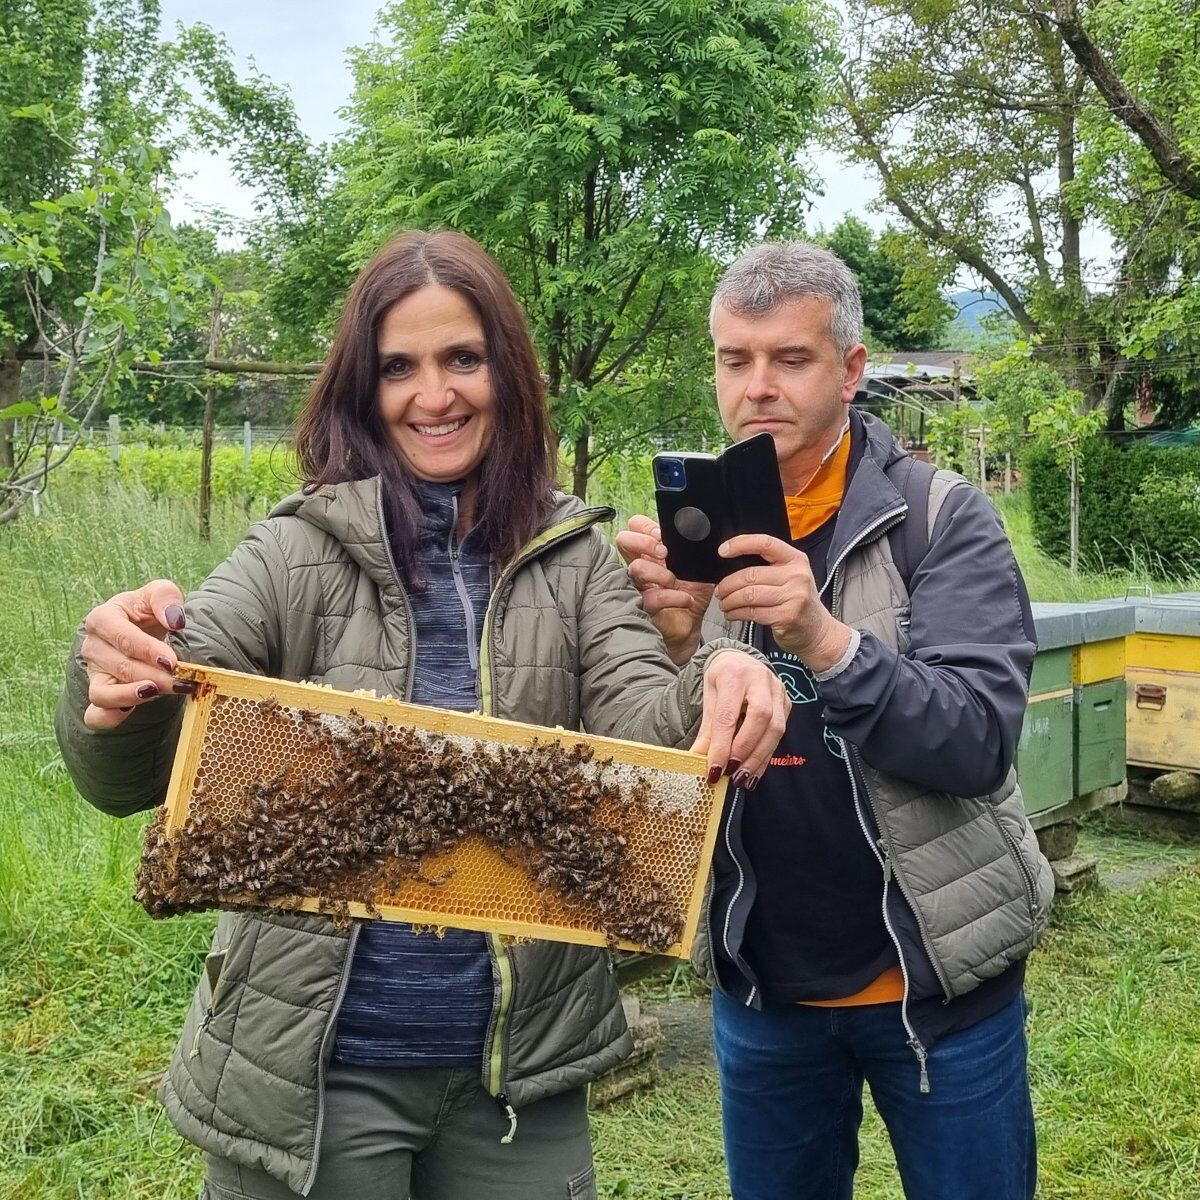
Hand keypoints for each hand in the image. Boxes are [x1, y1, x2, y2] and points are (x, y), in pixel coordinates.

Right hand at [80, 580, 193, 729]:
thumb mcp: (159, 593)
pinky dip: (110, 718)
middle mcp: (93, 647)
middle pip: (120, 667)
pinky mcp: (100, 694)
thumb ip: (166, 598)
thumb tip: (175, 620)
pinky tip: (132, 712)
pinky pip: (96, 715)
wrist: (140, 628)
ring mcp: (93, 673)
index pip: (122, 637)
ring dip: (131, 697)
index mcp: (102, 618)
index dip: (148, 651)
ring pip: (103, 693)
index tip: (172, 661)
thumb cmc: (147, 610)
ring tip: (157, 692)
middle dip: (153, 676)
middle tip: (181, 680)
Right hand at [616, 515, 713, 663]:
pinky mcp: (643, 606)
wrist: (691, 624)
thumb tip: (704, 533)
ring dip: (661, 573)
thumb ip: (696, 550)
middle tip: (664, 553)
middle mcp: (640, 565)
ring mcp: (638, 585)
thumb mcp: (697, 567)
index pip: (635, 526)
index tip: (663, 536)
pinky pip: (653, 597)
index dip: (645, 527)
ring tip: (676, 582)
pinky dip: (674, 597)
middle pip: (623, 539)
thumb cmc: (690, 593)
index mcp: (650, 552)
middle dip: (644, 541)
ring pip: (636, 568)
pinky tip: (687, 600)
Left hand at [691, 650, 789, 789]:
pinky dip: (765, 756)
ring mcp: (778, 690)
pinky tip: (753, 772)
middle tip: (731, 774)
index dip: (722, 745)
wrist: (740, 661)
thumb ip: (707, 729)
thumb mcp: (708, 697)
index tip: (714, 770)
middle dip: (745, 750)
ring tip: (741, 779)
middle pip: (760, 718)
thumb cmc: (721, 679)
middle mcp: (761, 679)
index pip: (729, 714)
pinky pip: (780, 734)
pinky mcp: (787, 703)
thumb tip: (698, 760)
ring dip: (757, 758)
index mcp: (734, 674)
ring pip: (775, 728)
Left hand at [714, 535, 852, 670]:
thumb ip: (769, 566)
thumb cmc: (798, 601)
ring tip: (724, 604)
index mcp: (796, 559)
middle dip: (728, 584)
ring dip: (730, 601)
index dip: (740, 544)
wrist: (818, 631)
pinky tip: (732, 614)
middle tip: (720, 591)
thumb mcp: (792, 576)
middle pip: (751, 575)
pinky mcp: (786, 616)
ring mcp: (794, 597)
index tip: (722, 551)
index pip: (765, 543)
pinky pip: (752, 612)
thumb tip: (732, 562)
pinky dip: (736, 613)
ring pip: (748, 595)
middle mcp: (797, 575)